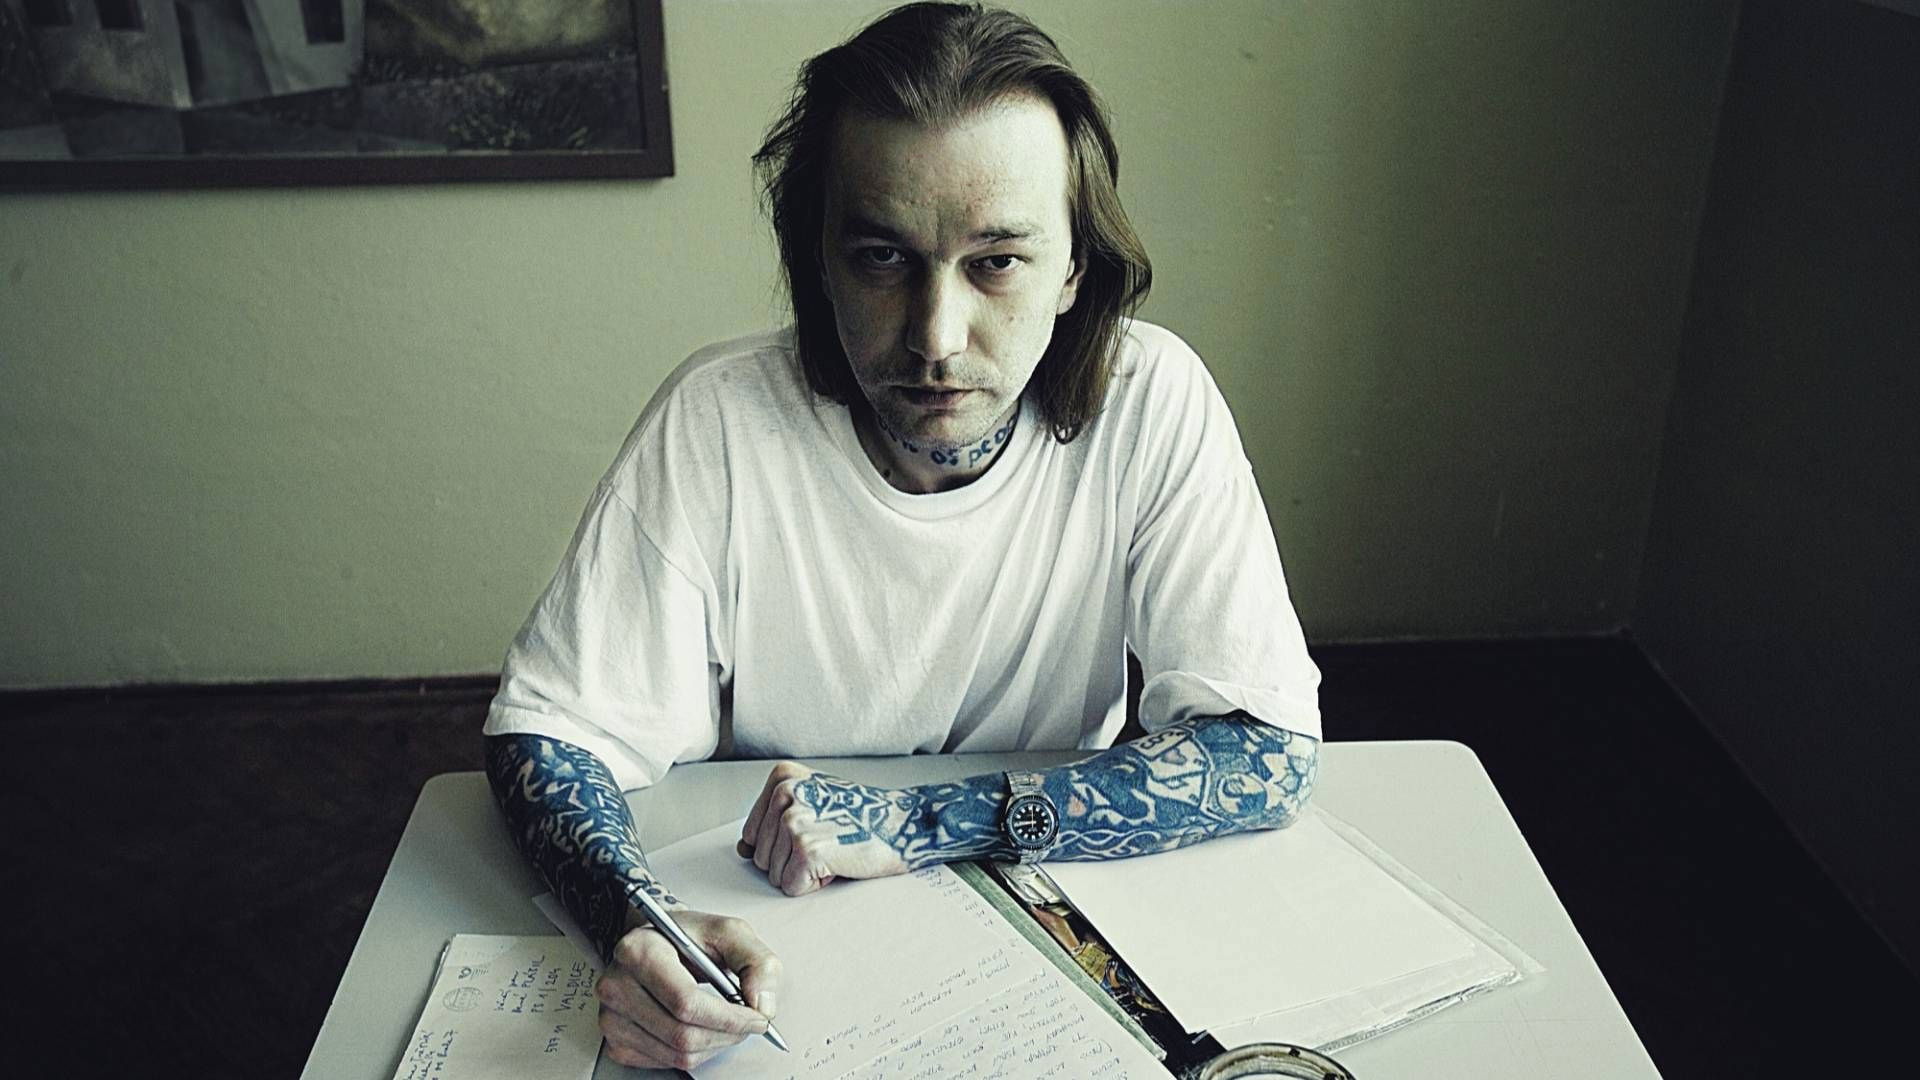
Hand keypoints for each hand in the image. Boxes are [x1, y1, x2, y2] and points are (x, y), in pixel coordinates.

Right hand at [595, 909, 780, 1070]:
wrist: (659, 943)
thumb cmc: (689, 936)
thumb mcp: (730, 932)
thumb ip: (757, 962)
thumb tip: (762, 1003)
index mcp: (638, 951)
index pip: (685, 1002)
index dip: (729, 1017)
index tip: (757, 1017)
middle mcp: (616, 985)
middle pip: (681, 1033)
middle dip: (727, 1034)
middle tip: (749, 1022)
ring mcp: (611, 1016)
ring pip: (676, 1054)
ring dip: (714, 1045)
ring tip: (727, 1023)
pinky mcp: (616, 1040)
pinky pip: (664, 1062)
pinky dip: (694, 1053)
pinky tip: (702, 1029)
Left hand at [735, 761, 921, 894]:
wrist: (902, 824)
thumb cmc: (863, 817)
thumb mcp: (812, 805)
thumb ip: (772, 824)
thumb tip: (742, 849)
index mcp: (781, 777)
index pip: (753, 834)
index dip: (784, 845)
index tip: (815, 832)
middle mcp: (784, 794)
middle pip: (760, 857)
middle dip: (793, 861)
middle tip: (829, 842)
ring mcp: (794, 820)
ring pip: (774, 875)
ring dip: (805, 873)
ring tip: (833, 850)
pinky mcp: (806, 849)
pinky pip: (791, 887)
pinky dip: (815, 884)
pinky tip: (837, 862)